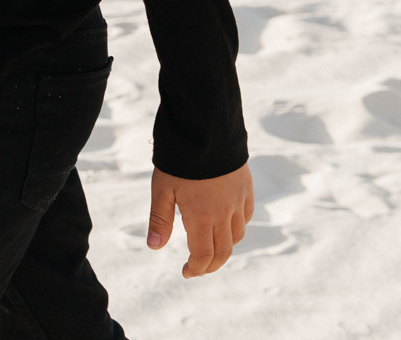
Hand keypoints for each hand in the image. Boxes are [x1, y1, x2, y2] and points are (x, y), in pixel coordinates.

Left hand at [147, 162, 254, 277]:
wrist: (206, 129)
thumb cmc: (179, 159)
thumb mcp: (162, 189)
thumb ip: (160, 219)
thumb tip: (154, 247)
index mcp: (202, 216)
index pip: (204, 255)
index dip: (196, 268)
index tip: (187, 272)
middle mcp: (224, 213)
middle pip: (224, 252)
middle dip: (211, 265)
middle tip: (198, 268)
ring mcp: (238, 201)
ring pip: (237, 235)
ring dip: (224, 247)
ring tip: (209, 247)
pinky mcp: (246, 188)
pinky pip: (246, 216)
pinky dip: (237, 227)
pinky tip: (226, 224)